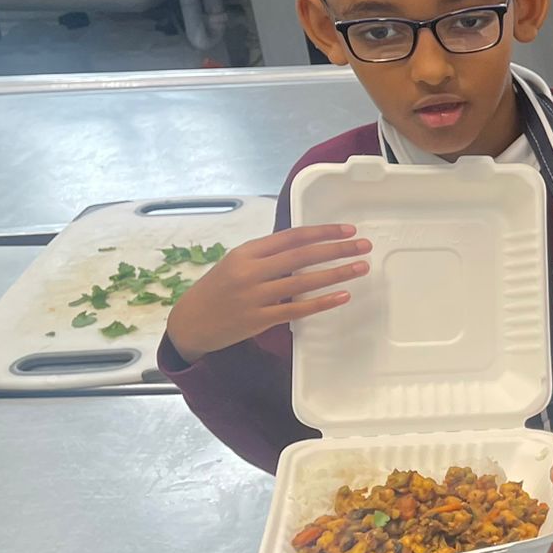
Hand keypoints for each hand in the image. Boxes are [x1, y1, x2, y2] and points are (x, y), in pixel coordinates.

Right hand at [165, 225, 369, 360]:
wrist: (189, 323)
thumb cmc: (217, 289)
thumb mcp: (236, 263)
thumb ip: (267, 255)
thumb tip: (306, 245)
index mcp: (246, 252)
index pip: (292, 236)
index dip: (323, 231)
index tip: (348, 230)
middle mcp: (250, 271)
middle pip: (302, 256)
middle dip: (337, 249)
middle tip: (364, 246)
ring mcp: (254, 296)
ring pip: (303, 282)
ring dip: (336, 274)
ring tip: (360, 267)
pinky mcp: (258, 320)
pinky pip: (297, 310)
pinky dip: (322, 302)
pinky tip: (342, 296)